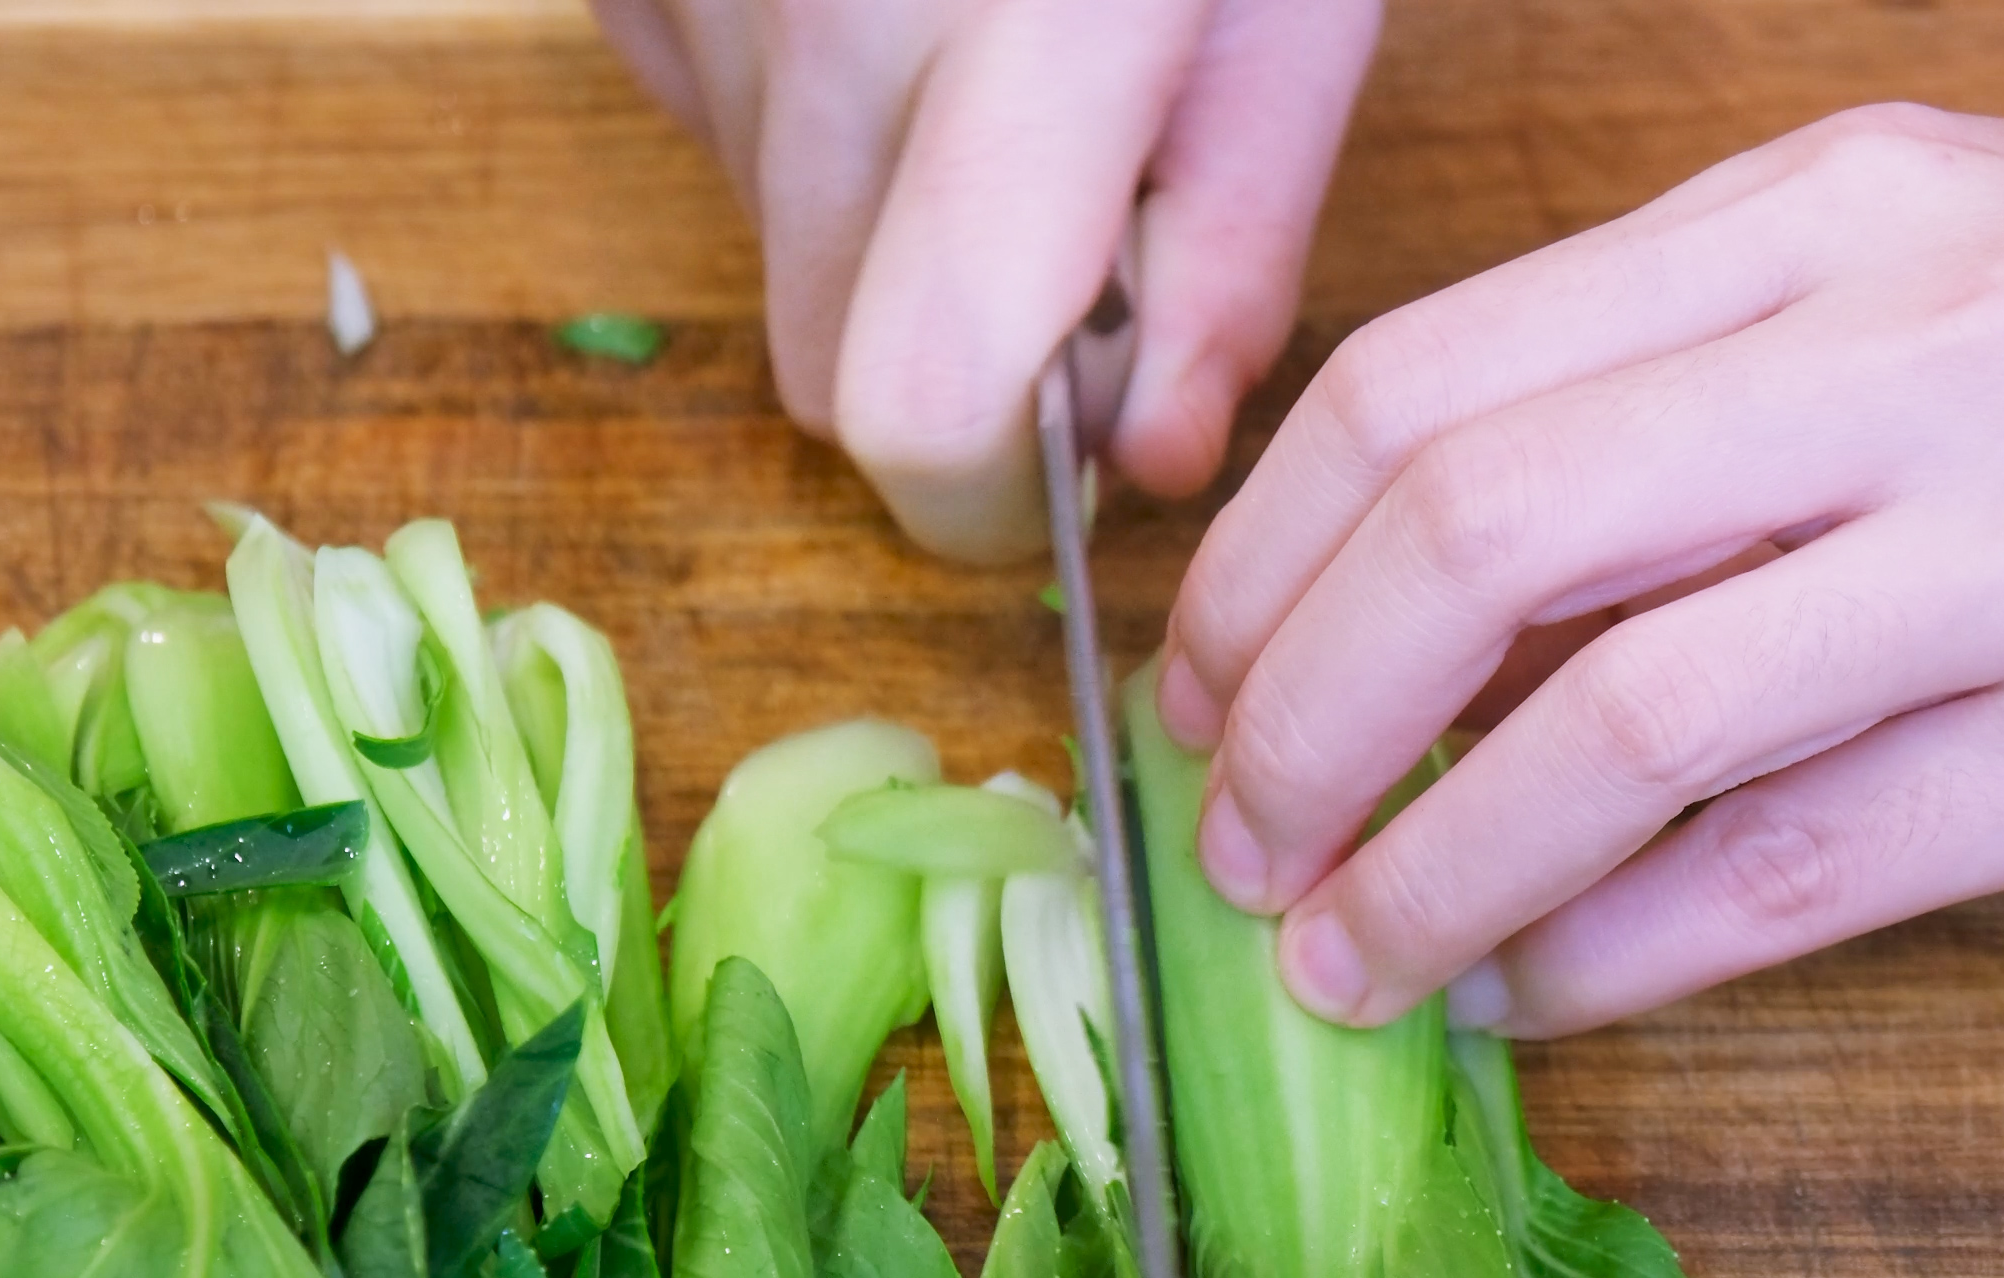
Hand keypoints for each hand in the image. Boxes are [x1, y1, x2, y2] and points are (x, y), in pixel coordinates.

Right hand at [592, 0, 1380, 559]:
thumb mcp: (1303, 7)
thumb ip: (1238, 244)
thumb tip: (1151, 460)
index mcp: (1039, 30)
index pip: (924, 404)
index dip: (996, 502)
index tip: (1069, 479)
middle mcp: (830, 6)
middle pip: (827, 371)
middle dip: (955, 372)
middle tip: (1075, 249)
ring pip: (769, 252)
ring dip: (889, 227)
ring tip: (1001, 66)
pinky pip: (700, 120)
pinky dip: (809, 114)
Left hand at [1158, 104, 2003, 1033]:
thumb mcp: (1970, 259)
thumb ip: (1727, 383)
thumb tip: (1463, 592)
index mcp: (1831, 206)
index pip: (1429, 378)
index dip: (1257, 566)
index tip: (1203, 689)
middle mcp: (1907, 342)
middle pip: (1470, 533)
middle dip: (1289, 724)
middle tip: (1235, 851)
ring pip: (1615, 719)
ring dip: (1431, 870)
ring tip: (1352, 964)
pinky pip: (1804, 865)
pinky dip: (1624, 952)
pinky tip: (1547, 999)